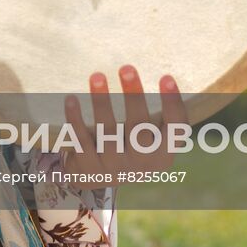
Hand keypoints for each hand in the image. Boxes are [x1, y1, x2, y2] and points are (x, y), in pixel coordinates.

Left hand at [60, 66, 187, 180]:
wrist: (99, 178)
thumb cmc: (130, 147)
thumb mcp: (150, 139)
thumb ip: (156, 116)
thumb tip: (158, 67)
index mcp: (163, 154)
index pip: (175, 128)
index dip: (172, 104)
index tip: (166, 77)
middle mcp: (141, 162)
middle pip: (139, 128)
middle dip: (133, 96)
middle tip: (126, 67)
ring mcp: (114, 167)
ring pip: (108, 133)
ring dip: (102, 102)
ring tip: (97, 76)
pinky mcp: (89, 168)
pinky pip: (81, 140)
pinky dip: (75, 119)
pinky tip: (71, 99)